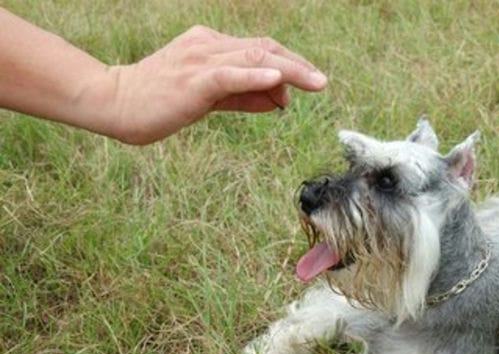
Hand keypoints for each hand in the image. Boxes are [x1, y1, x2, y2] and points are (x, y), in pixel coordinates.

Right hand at [104, 26, 327, 144]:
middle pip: (264, 49)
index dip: (290, 64)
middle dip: (298, 65)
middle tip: (322, 82)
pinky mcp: (193, 80)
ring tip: (316, 82)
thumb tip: (281, 100)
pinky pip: (230, 74)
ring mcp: (200, 60)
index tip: (311, 81)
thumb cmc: (160, 101)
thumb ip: (245, 97)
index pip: (260, 49)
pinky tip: (278, 78)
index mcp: (212, 45)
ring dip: (289, 69)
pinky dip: (256, 75)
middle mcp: (209, 45)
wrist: (115, 103)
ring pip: (254, 58)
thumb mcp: (210, 98)